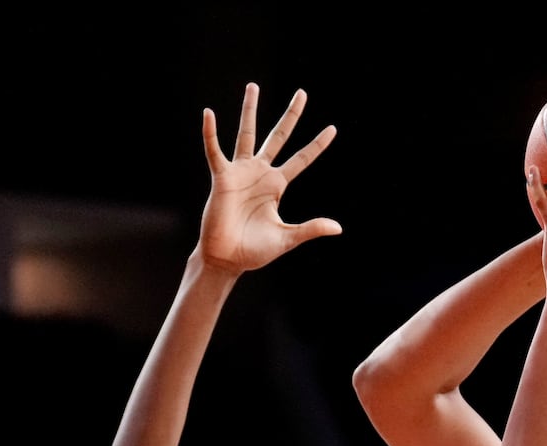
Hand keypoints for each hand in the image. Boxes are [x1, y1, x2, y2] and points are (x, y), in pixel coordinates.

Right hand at [197, 83, 341, 273]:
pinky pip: (214, 151)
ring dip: (250, 111)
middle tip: (302, 93)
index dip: (316, 145)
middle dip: (291, 116)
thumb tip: (338, 228)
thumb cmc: (253, 251)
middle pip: (279, 137)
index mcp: (277, 186)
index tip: (333, 129)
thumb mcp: (287, 238)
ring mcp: (240, 173)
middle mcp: (260, 173)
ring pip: (247, 134)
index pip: (302, 160)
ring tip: (254, 86)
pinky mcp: (222, 178)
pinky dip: (210, 134)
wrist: (226, 259)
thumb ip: (310, 228)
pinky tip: (209, 114)